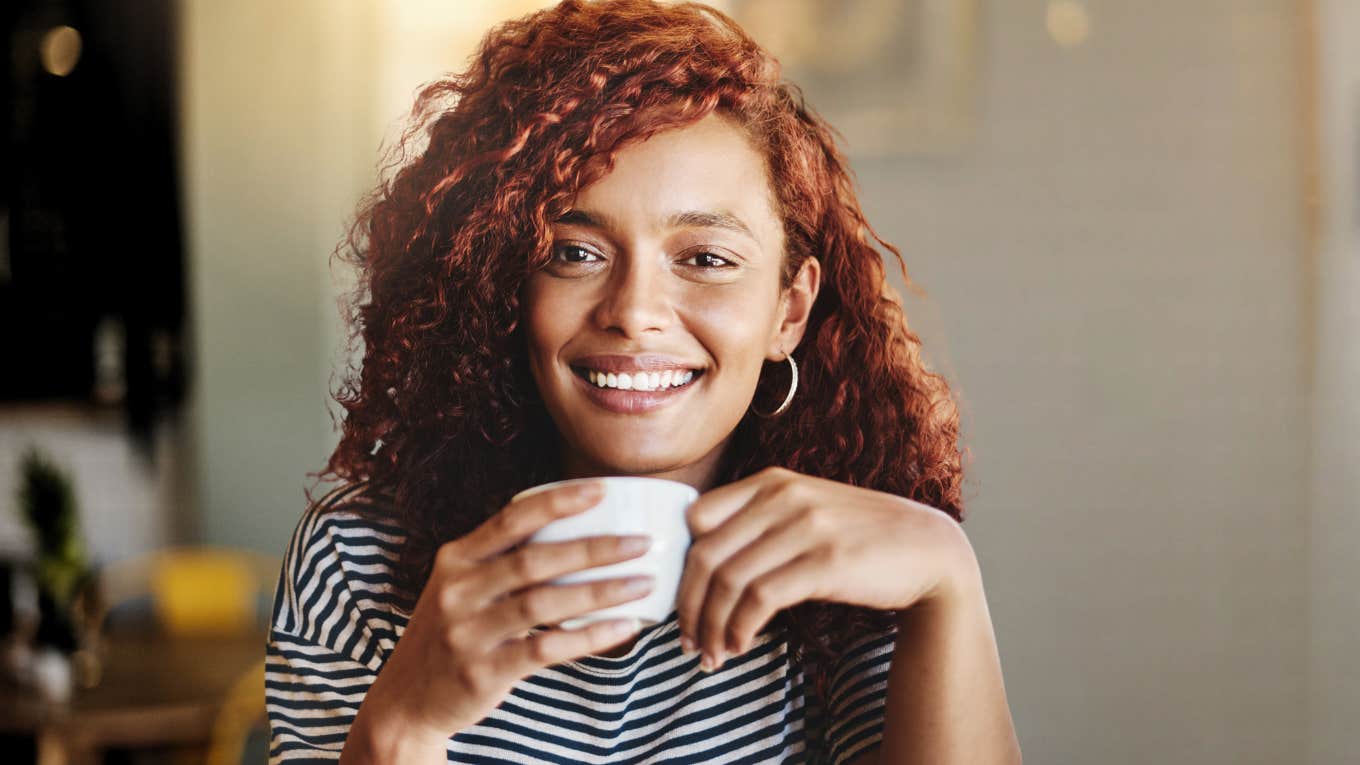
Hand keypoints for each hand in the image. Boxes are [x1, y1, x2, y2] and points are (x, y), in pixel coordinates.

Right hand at [353, 481, 654, 749]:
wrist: (407, 700)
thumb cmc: (452, 634)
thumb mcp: (460, 587)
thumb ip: (500, 561)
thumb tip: (574, 531)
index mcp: (456, 559)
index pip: (511, 518)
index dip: (558, 501)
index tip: (602, 489)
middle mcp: (458, 590)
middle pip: (536, 559)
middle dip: (596, 547)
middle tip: (642, 542)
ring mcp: (468, 632)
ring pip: (545, 602)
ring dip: (602, 592)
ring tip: (645, 583)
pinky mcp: (482, 671)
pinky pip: (546, 648)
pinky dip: (590, 637)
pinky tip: (624, 628)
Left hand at [675, 466, 970, 670]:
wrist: (928, 549)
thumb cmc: (859, 537)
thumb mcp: (806, 511)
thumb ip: (760, 521)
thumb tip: (702, 564)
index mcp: (771, 482)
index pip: (696, 518)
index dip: (680, 565)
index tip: (684, 602)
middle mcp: (783, 497)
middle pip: (705, 555)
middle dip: (688, 607)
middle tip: (687, 642)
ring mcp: (806, 528)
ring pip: (728, 581)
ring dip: (711, 627)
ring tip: (712, 654)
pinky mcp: (826, 562)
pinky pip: (760, 599)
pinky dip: (740, 628)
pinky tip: (740, 645)